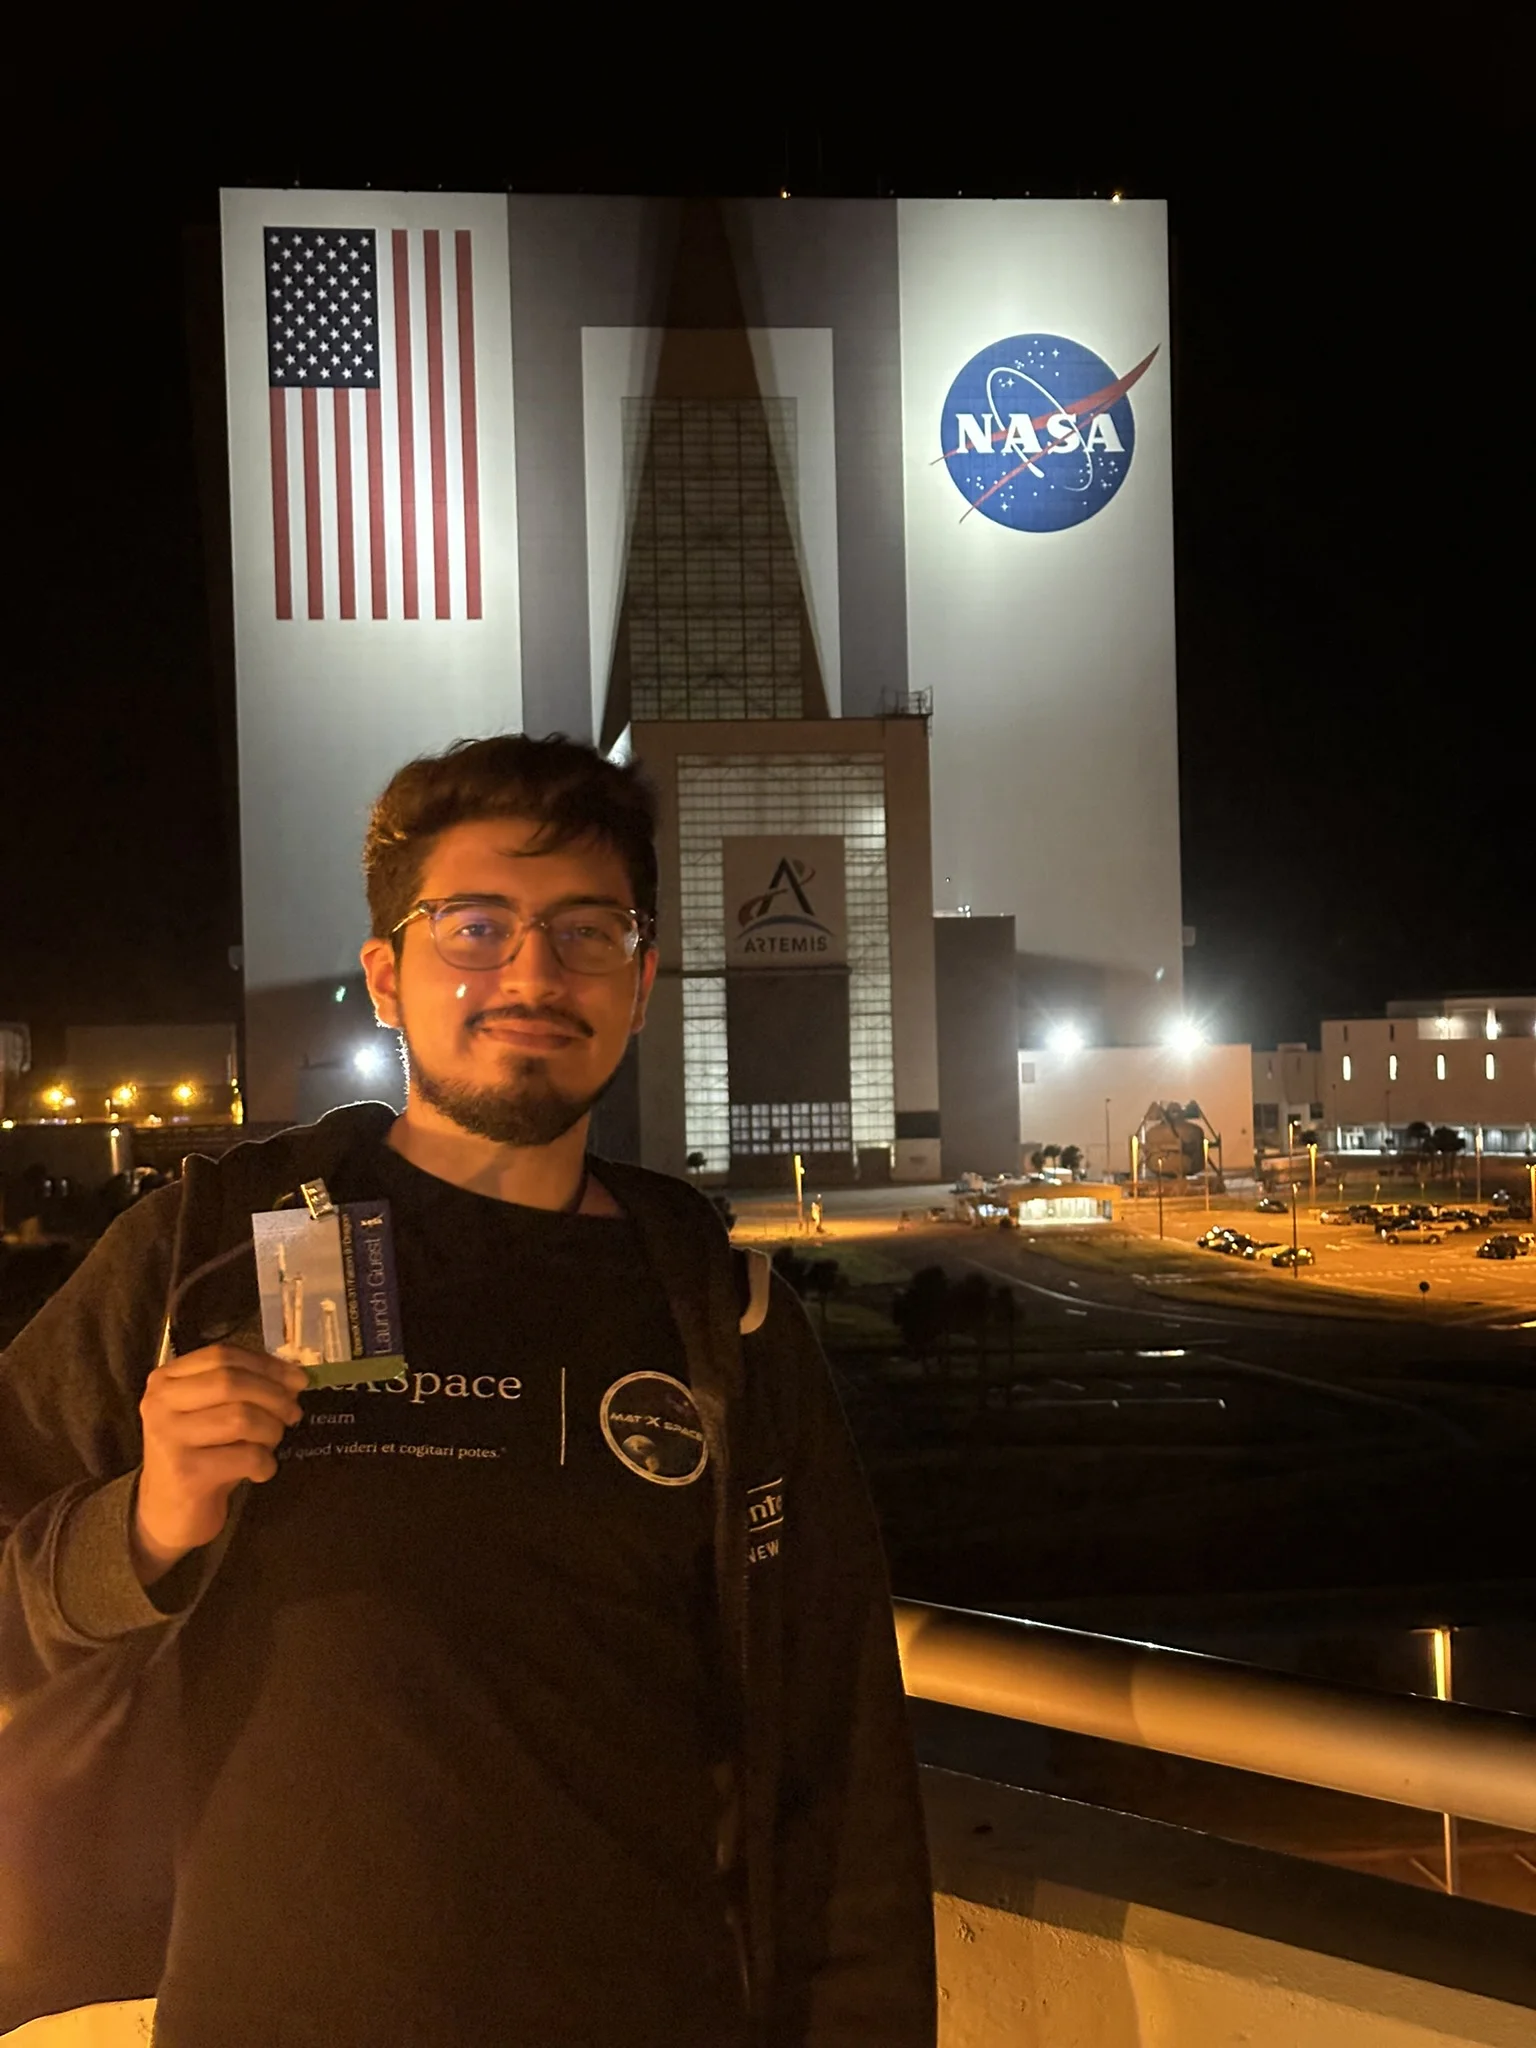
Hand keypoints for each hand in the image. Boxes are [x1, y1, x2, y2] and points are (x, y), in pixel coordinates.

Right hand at [133, 1344, 307, 1583]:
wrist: (166, 1512)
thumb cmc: (199, 1455)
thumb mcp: (215, 1414)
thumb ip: (245, 1389)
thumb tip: (294, 1378)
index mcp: (166, 1380)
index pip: (223, 1355)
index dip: (267, 1365)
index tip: (298, 1379)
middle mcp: (160, 1404)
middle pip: (231, 1381)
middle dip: (274, 1396)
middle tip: (294, 1413)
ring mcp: (169, 1438)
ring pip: (241, 1417)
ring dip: (271, 1430)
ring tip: (272, 1443)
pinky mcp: (185, 1473)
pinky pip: (244, 1456)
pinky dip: (265, 1462)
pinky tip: (261, 1470)